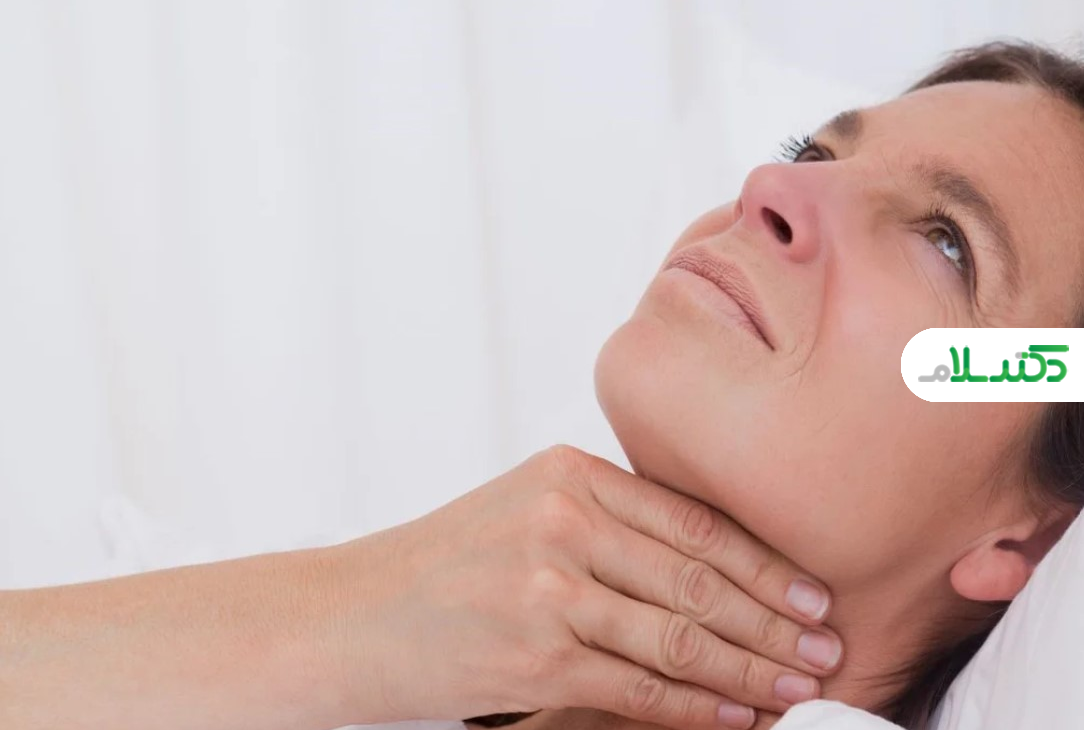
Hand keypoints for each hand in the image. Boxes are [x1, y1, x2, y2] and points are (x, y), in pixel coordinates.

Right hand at [320, 446, 841, 729]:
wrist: (353, 615)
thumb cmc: (441, 565)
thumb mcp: (522, 509)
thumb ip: (604, 517)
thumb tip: (706, 559)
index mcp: (569, 475)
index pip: (694, 521)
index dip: (765, 564)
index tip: (812, 594)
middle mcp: (564, 523)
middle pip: (700, 579)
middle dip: (774, 622)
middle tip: (828, 647)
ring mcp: (549, 589)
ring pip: (682, 637)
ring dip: (751, 670)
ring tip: (799, 685)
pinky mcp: (536, 655)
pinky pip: (641, 687)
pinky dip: (699, 708)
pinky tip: (738, 715)